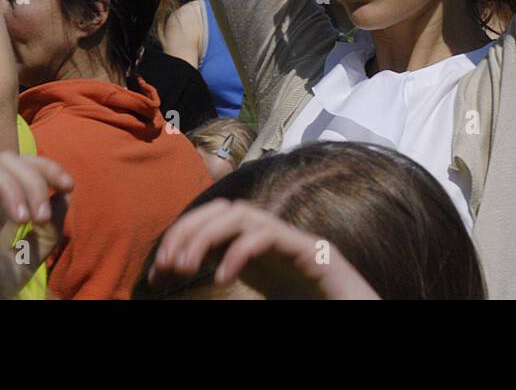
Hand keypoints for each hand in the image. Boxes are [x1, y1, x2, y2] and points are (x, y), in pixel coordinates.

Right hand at [0, 153, 72, 283]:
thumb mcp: (30, 255)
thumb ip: (51, 230)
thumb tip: (64, 196)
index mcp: (4, 191)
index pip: (29, 163)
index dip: (50, 167)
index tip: (69, 186)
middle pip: (11, 158)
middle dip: (33, 184)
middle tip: (42, 218)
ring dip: (9, 186)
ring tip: (21, 219)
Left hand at [148, 199, 380, 298]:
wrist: (356, 308)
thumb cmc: (312, 302)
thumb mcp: (264, 289)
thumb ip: (236, 273)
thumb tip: (198, 268)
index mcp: (260, 246)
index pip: (215, 217)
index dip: (183, 234)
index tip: (159, 268)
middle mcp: (275, 235)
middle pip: (224, 208)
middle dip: (189, 229)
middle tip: (167, 264)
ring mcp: (293, 240)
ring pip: (242, 214)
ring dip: (206, 236)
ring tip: (186, 265)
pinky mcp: (309, 250)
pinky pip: (268, 236)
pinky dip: (239, 252)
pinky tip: (223, 277)